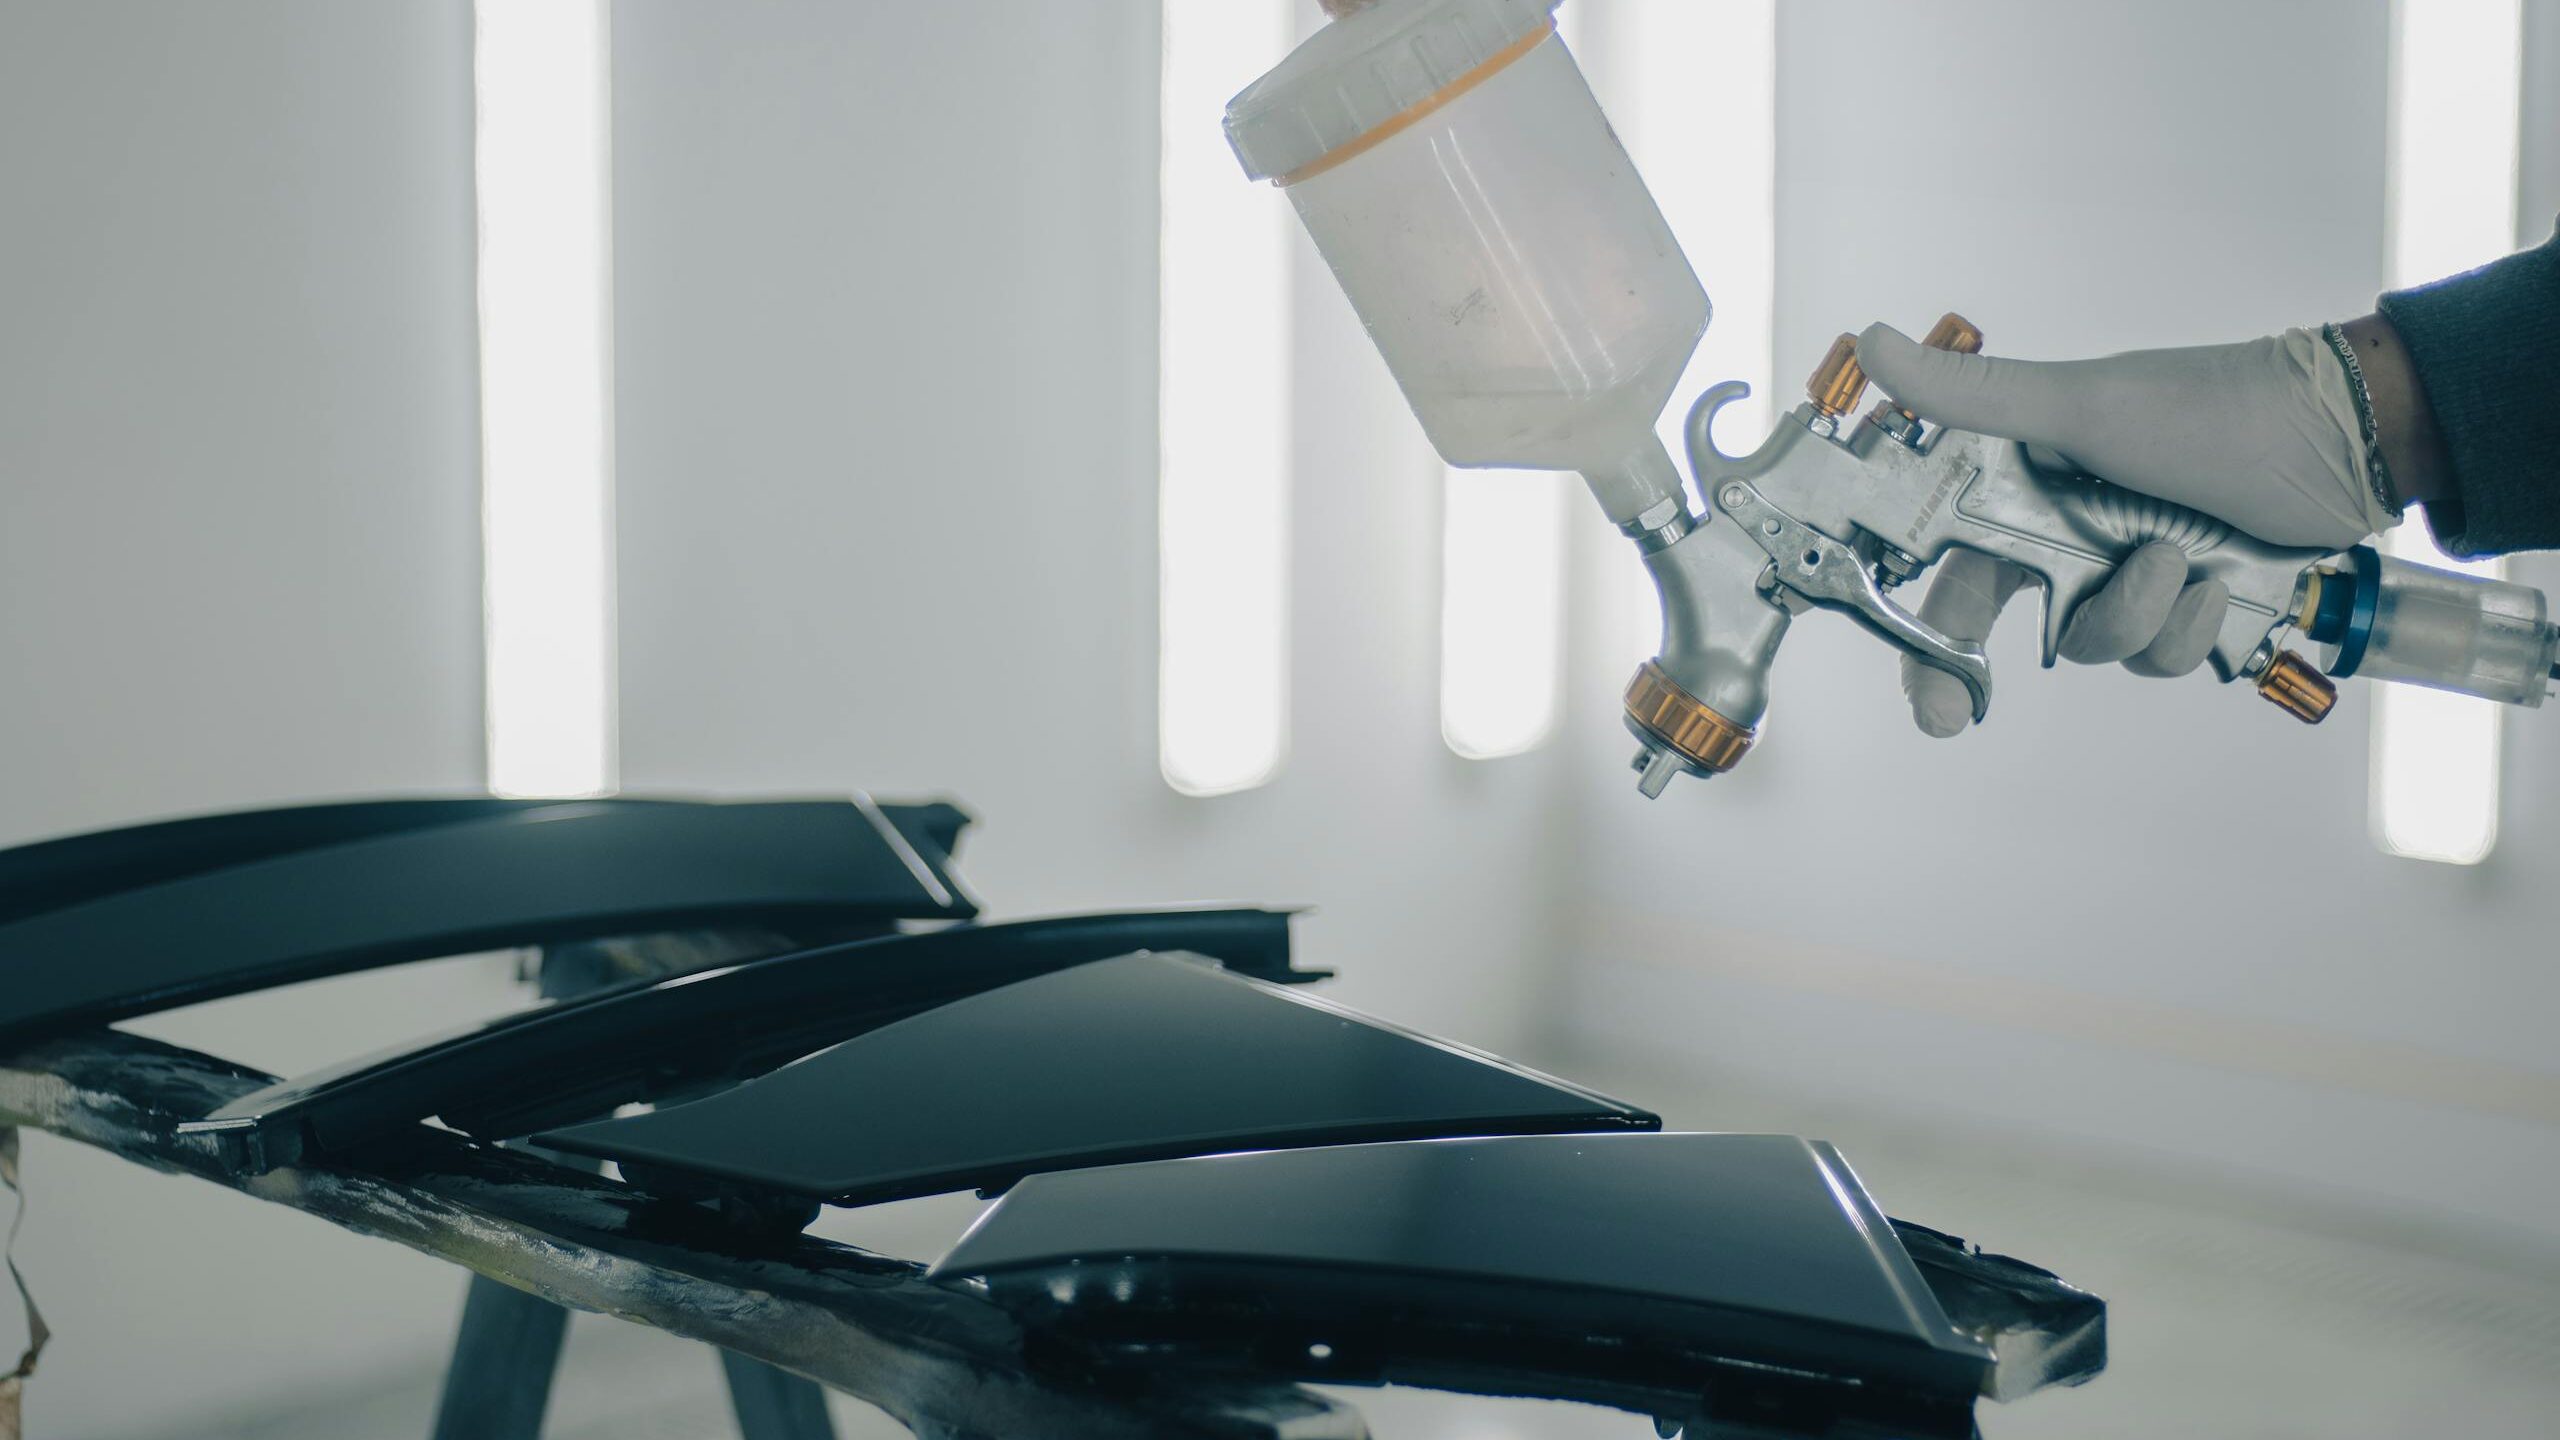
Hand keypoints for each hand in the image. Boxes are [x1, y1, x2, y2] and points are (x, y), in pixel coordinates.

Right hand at [1854, 322, 2401, 736]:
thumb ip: (1976, 394)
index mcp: (2030, 484)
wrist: (2345, 442)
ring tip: (2178, 559)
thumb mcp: (2085, 404)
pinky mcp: (2184, 602)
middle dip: (1972, 672)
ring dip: (2134, 616)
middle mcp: (2068, 530)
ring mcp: (2126, 568)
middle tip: (1954, 712)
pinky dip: (2187, 627)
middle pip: (1999, 619)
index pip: (1944, 557)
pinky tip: (2216, 586)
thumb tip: (1872, 343)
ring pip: (2091, 643)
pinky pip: (2159, 654)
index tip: (1894, 672)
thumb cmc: (2216, 409)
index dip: (1914, 619)